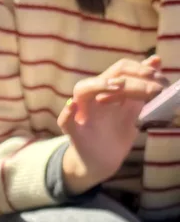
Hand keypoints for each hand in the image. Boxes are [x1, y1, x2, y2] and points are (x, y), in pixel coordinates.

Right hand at [58, 56, 167, 195]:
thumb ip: (142, 86)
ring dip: (98, 85)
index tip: (156, 76)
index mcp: (107, 90)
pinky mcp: (74, 133)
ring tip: (117, 86)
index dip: (138, 69)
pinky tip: (72, 107)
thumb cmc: (116, 134)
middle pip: (104, 76)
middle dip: (127, 78)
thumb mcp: (133, 109)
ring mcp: (81, 114)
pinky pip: (65, 121)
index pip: (120, 69)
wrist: (103, 161)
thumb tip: (156, 60)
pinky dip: (67, 113)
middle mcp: (93, 98)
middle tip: (149, 86)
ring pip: (82, 90)